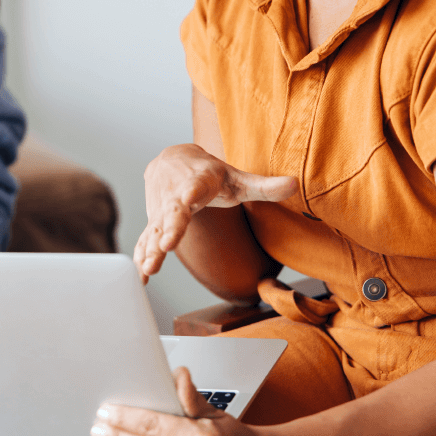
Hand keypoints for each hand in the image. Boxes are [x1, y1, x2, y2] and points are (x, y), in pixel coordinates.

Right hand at [135, 144, 296, 282]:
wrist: (173, 159)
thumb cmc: (209, 174)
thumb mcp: (237, 178)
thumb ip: (264, 186)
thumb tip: (295, 184)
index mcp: (195, 183)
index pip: (190, 194)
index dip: (185, 205)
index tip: (180, 214)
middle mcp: (174, 196)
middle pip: (169, 214)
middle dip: (165, 231)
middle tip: (163, 247)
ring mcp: (161, 210)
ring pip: (154, 230)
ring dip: (150, 249)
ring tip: (148, 269)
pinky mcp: (154, 222)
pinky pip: (146, 239)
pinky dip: (142, 254)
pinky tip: (140, 276)